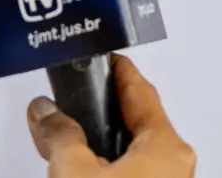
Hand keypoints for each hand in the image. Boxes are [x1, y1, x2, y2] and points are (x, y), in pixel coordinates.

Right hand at [27, 55, 196, 175]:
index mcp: (168, 148)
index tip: (103, 55)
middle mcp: (174, 167)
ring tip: (66, 136)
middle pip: (135, 122)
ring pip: (129, 152)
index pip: (140, 90)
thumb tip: (47, 112)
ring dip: (97, 142)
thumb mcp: (76, 171)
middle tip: (77, 94)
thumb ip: (60, 134)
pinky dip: (101, 166)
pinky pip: (127, 173)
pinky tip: (77, 170)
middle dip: (99, 109)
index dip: (115, 68)